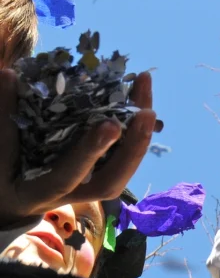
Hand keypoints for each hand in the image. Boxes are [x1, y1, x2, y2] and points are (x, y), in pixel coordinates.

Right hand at [0, 70, 159, 228]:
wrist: (11, 203)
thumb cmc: (3, 176)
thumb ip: (2, 123)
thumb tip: (6, 75)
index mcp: (42, 192)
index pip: (68, 176)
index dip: (88, 152)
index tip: (110, 125)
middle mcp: (72, 194)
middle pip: (111, 182)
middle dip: (132, 148)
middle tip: (147, 110)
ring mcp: (88, 186)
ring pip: (122, 170)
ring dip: (139, 134)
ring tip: (143, 87)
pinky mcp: (96, 173)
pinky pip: (121, 156)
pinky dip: (132, 128)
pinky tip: (137, 96)